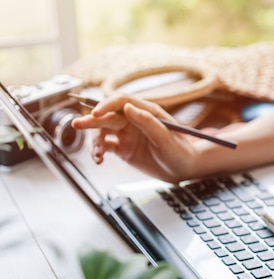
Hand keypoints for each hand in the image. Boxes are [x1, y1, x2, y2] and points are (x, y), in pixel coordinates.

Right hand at [71, 94, 204, 181]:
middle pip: (108, 116)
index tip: (96, 113)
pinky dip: (98, 151)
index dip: (107, 105)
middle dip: (92, 120)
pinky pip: (105, 146)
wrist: (183, 169)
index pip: (122, 102)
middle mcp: (134, 120)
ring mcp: (127, 133)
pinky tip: (98, 159)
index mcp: (146, 112)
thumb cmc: (180, 151)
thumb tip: (129, 108)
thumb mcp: (166, 138)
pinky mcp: (123, 148)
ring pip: (103, 131)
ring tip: (97, 154)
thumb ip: (148, 123)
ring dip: (95, 141)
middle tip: (77, 124)